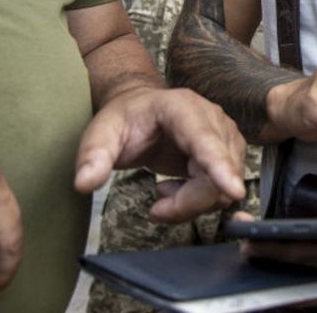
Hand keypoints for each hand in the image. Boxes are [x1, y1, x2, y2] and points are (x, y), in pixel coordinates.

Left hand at [74, 86, 245, 221]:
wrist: (142, 110)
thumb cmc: (125, 119)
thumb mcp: (101, 132)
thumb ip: (92, 156)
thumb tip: (84, 184)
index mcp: (182, 108)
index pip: (205, 140)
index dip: (220, 166)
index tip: (232, 190)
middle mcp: (212, 119)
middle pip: (216, 174)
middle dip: (187, 202)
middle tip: (156, 208)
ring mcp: (225, 136)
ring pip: (222, 188)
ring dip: (191, 202)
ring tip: (163, 190)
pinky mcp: (229, 153)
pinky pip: (221, 191)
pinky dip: (198, 200)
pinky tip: (177, 187)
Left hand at [241, 189, 316, 302]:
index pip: (313, 257)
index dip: (281, 250)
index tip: (252, 242)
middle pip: (302, 276)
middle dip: (269, 262)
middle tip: (240, 245)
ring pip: (303, 286)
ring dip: (275, 271)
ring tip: (249, 252)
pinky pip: (311, 287)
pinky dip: (290, 274)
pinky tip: (271, 260)